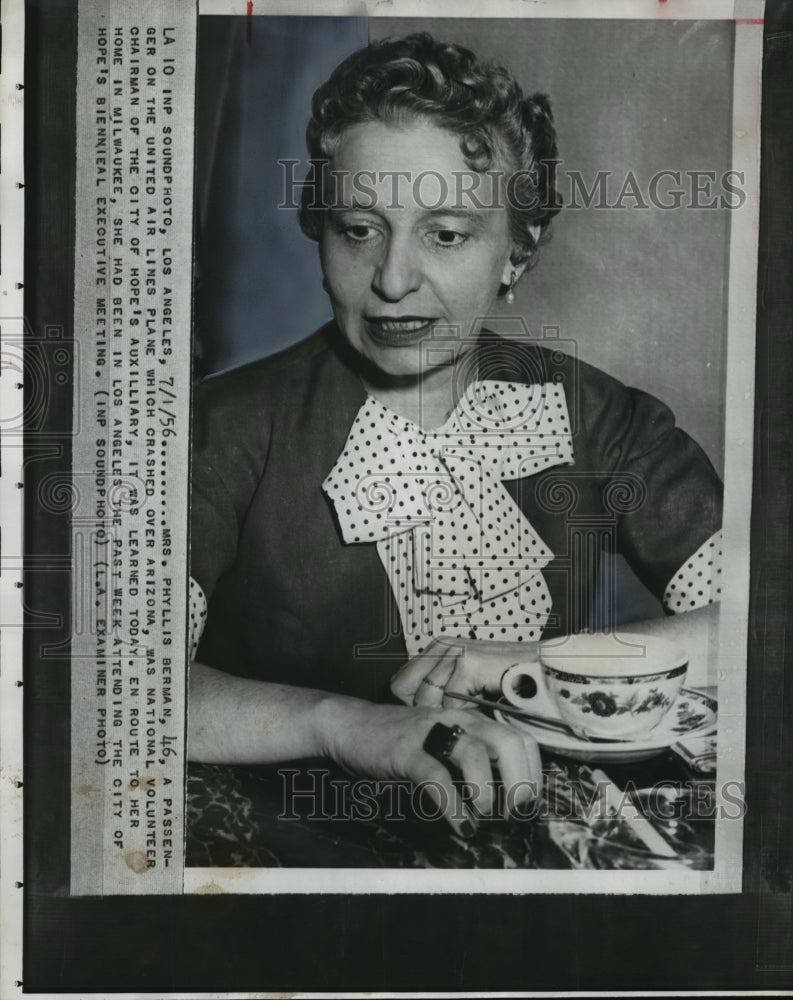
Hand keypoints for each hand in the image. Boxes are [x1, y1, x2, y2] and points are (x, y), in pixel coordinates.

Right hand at [318, 698, 541, 838]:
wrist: (348, 724)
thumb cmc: (399, 741)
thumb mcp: (440, 745)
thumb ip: (469, 762)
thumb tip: (503, 800)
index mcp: (469, 721)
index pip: (519, 738)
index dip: (533, 772)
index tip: (529, 803)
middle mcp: (455, 721)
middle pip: (507, 741)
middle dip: (521, 780)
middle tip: (517, 811)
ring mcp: (429, 733)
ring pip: (474, 753)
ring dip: (486, 791)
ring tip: (483, 815)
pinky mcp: (404, 750)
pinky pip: (435, 776)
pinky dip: (452, 804)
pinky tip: (459, 825)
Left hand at [390, 636, 537, 708]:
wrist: (548, 681)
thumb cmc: (510, 690)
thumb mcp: (467, 690)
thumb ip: (441, 695)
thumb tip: (412, 718)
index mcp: (440, 648)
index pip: (400, 683)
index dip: (412, 706)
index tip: (432, 719)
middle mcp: (444, 645)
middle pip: (408, 692)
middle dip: (427, 713)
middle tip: (453, 720)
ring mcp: (455, 651)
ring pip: (428, 699)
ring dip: (448, 716)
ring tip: (470, 716)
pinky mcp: (468, 662)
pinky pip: (449, 703)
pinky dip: (464, 716)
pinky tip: (481, 711)